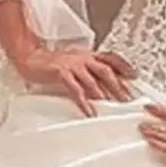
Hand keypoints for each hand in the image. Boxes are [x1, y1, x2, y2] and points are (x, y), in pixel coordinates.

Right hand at [13, 46, 136, 117]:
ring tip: (112, 105)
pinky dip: (84, 101)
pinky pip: (76, 89)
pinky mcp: (61, 73)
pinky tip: (90, 111)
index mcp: (87, 55)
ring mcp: (72, 65)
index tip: (135, 76)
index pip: (110, 58)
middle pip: (106, 70)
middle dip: (118, 85)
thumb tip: (102, 85)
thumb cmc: (52, 65)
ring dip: (104, 94)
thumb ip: (88, 72)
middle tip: (127, 98)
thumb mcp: (74, 65)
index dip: (124, 66)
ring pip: (93, 80)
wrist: (31, 58)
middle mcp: (82, 58)